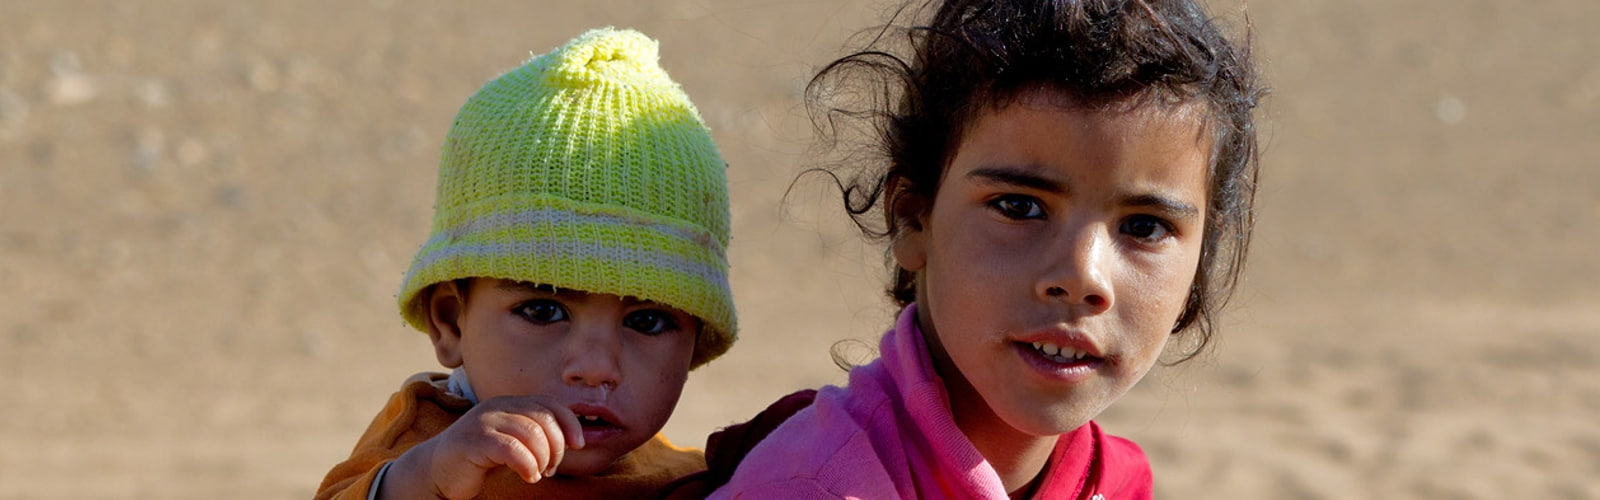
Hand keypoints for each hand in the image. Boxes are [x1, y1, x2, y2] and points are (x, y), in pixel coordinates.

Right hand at [381, 395, 584, 499]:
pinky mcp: (474, 440)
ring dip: (543, 458)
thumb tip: (573, 440)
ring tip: (538, 472)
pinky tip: (529, 476)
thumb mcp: (511, 441)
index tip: (578, 444)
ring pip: (532, 434)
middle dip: (556, 446)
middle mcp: (498, 406)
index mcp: (509, 403)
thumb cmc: (478, 460)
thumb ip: (535, 435)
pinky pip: (512, 449)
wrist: (436, 472)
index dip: (569, 423)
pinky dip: (528, 465)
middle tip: (551, 467)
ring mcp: (485, 421)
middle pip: (544, 419)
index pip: (550, 404)